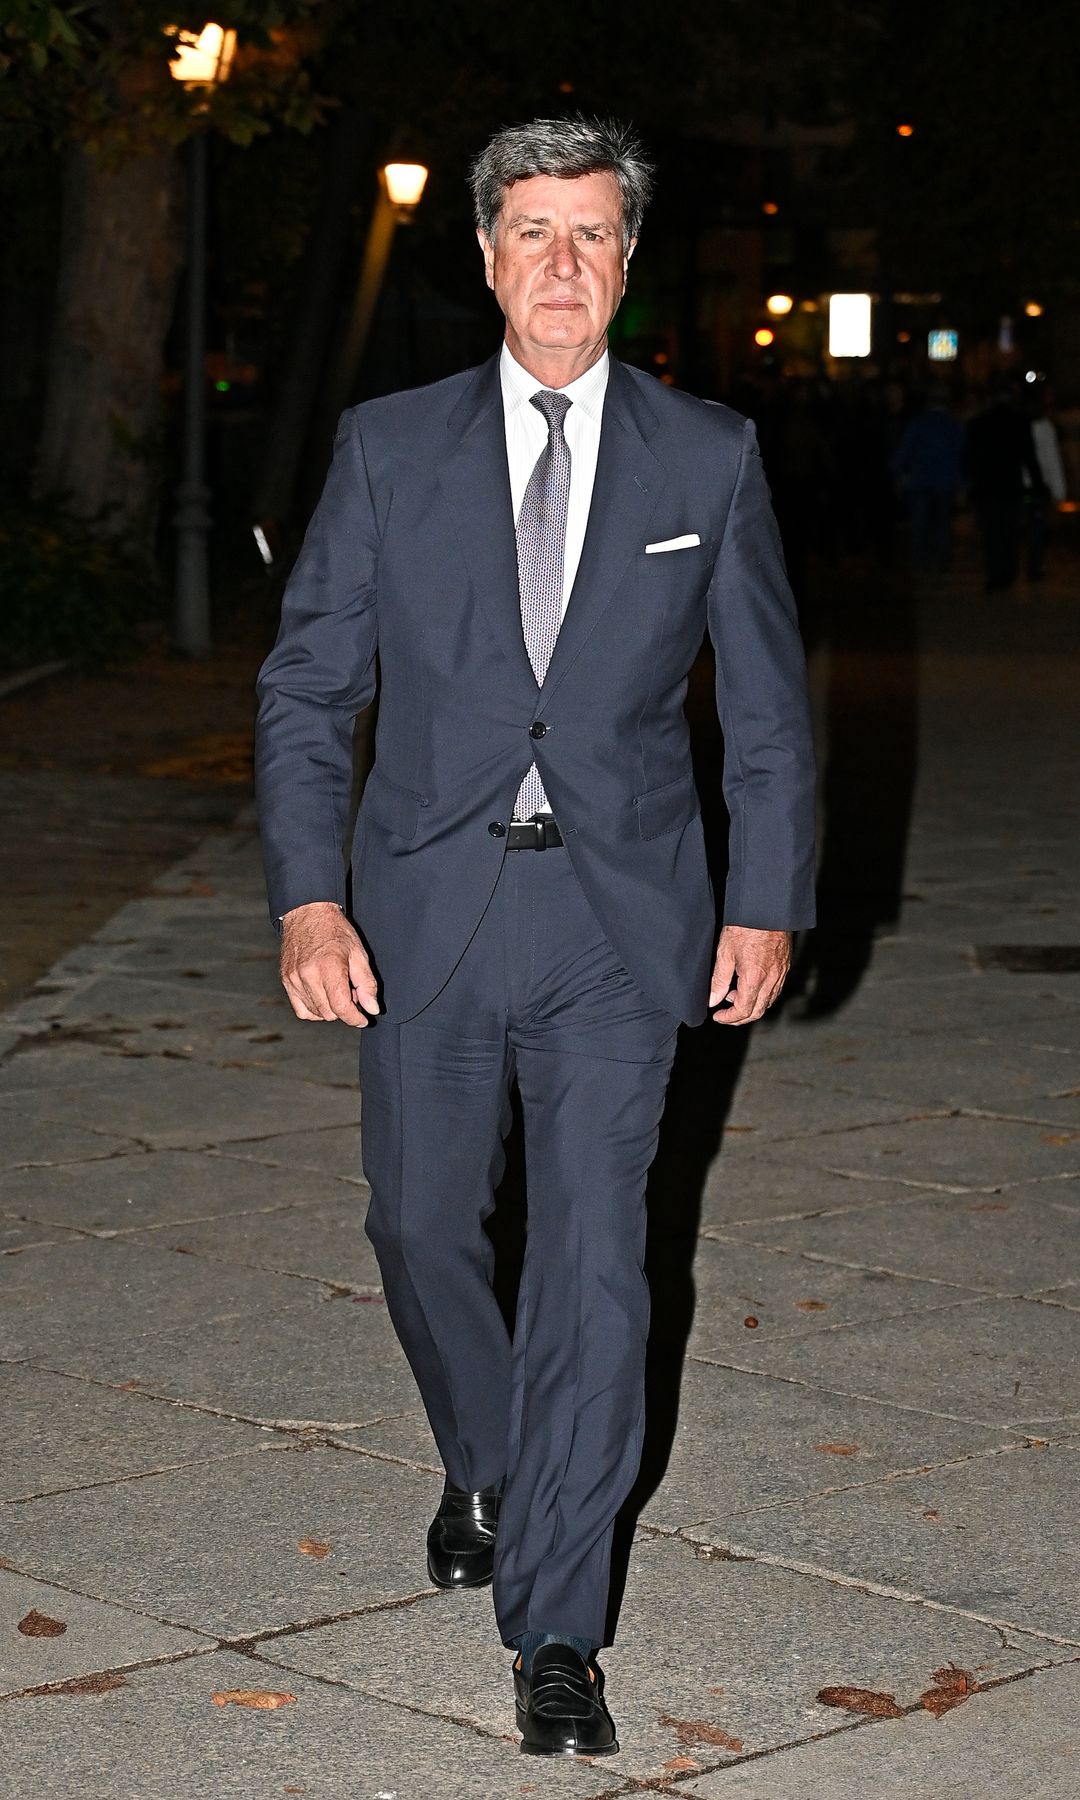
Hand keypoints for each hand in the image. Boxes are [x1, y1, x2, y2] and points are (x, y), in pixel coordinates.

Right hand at [280, 902, 378, 1026]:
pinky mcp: (286, 981)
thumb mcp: (358, 954)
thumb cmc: (334, 930)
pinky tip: (323, 997)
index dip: (355, 1018)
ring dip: (330, 1009)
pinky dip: (315, 1010)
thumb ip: (367, 984)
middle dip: (344, 1009)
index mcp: (328, 967)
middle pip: (329, 1013)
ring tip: (336, 989)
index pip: (341, 1007)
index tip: (363, 1019)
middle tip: (351, 991)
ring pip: (316, 1013)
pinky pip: (301, 1010)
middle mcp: (307, 975)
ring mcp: (294, 979)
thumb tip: (372, 1009)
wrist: (307, 913)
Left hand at [709, 925, 790, 1025]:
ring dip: (751, 1006)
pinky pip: (775, 990)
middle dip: (740, 1017)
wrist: (767, 909)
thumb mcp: (725, 952)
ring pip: (768, 1002)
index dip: (728, 1018)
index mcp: (754, 978)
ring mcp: (781, 974)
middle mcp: (771, 979)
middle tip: (725, 1013)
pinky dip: (762, 995)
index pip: (743, 1010)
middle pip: (758, 1012)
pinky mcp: (785, 967)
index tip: (718, 1016)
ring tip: (734, 994)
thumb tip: (713, 1000)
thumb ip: (718, 980)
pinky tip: (750, 985)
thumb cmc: (745, 926)